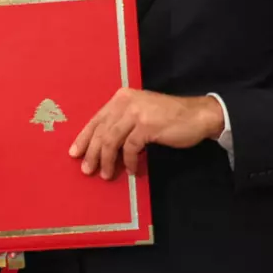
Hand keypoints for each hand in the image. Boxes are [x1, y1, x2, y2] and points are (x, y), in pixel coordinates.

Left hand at [70, 88, 223, 178]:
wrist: (198, 114)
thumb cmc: (168, 116)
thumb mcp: (140, 113)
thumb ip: (122, 123)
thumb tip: (103, 146)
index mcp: (120, 98)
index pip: (96, 119)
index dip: (84, 138)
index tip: (74, 153)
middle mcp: (125, 102)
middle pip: (101, 131)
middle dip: (92, 153)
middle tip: (87, 170)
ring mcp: (136, 113)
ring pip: (111, 140)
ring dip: (107, 160)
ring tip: (105, 174)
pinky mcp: (147, 126)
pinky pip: (130, 148)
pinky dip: (129, 161)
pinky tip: (131, 171)